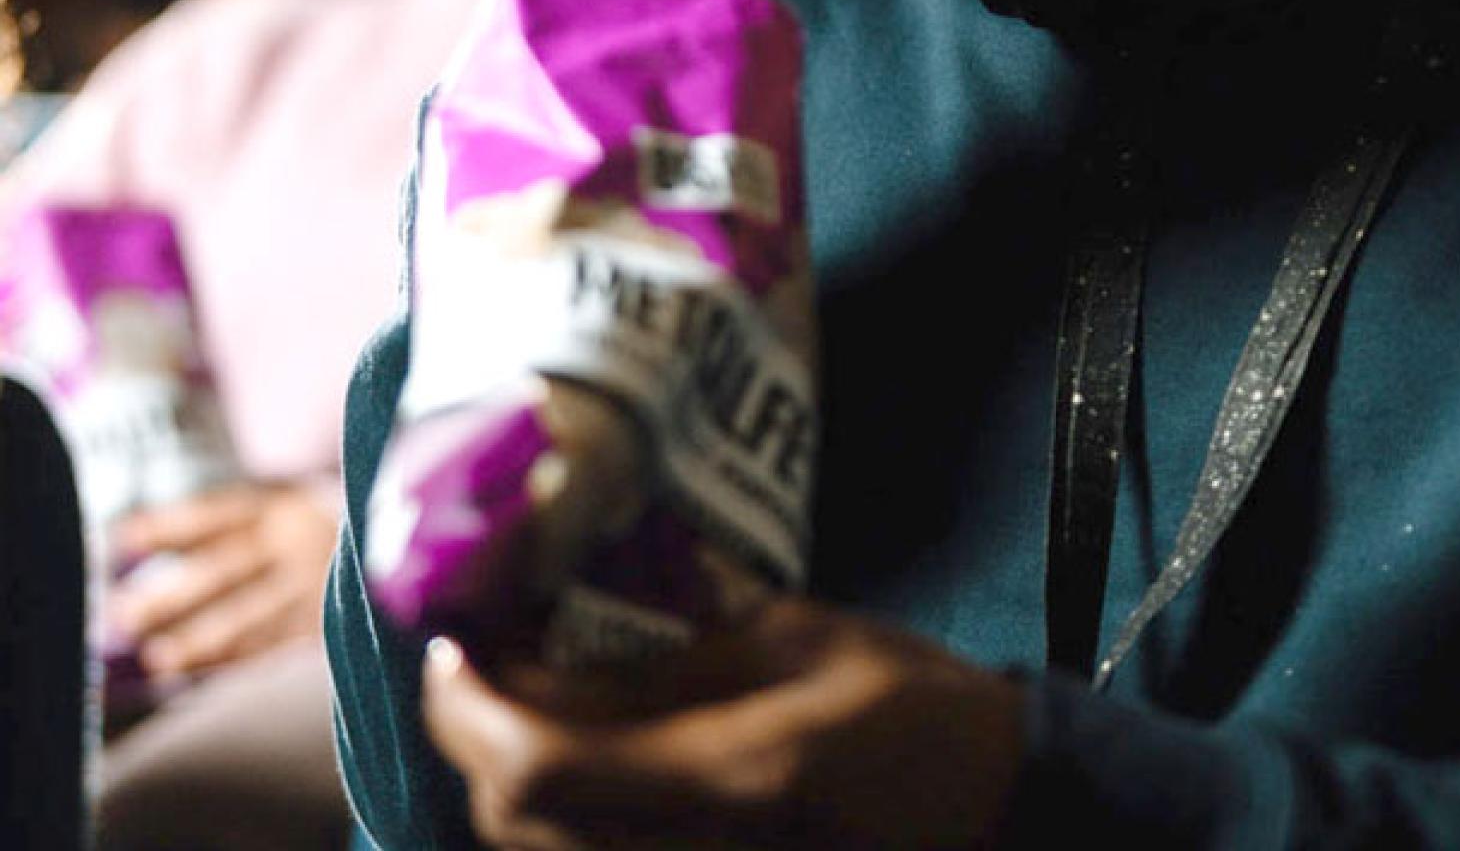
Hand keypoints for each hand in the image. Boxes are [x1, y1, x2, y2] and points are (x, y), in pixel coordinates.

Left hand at [111, 481, 341, 676]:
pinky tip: (194, 673)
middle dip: (173, 595)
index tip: (121, 538)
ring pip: (251, 617)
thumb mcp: (288, 501)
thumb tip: (132, 543)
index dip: (170, 525)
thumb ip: (231, 521)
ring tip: (157, 659)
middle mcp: (302, 542)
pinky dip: (233, 662)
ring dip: (201, 640)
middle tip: (122, 615)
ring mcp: (319, 586)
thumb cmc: (321, 524)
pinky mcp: (331, 623)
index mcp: (286, 503)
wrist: (406, 547)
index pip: (219, 514)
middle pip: (227, 569)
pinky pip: (274, 646)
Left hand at [424, 598, 1026, 849]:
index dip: (468, 707)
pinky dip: (560, 817)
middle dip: (476, 736)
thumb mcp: (795, 641)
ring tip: (530, 704)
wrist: (1001, 806)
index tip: (456, 641)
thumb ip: (660, 661)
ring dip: (511, 779)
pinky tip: (584, 762)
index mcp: (739, 774)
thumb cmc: (913, 704)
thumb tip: (533, 662)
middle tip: (486, 662)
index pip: (540, 766)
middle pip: (515, 820)